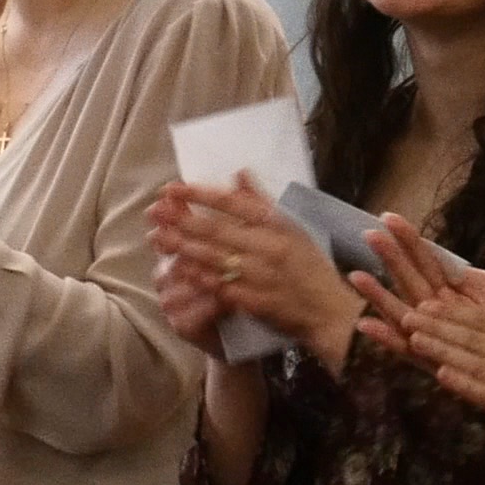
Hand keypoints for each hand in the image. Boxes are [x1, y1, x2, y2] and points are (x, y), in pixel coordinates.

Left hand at [148, 176, 356, 368]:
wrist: (330, 312)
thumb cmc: (311, 267)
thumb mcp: (294, 228)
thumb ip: (262, 202)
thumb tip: (239, 172)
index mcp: (280, 226)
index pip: (235, 204)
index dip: (201, 195)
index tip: (173, 188)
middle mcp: (270, 248)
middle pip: (218, 230)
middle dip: (182, 220)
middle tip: (154, 212)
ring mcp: (262, 276)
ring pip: (214, 258)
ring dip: (183, 247)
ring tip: (158, 237)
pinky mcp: (256, 302)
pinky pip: (221, 287)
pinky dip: (198, 277)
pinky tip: (178, 269)